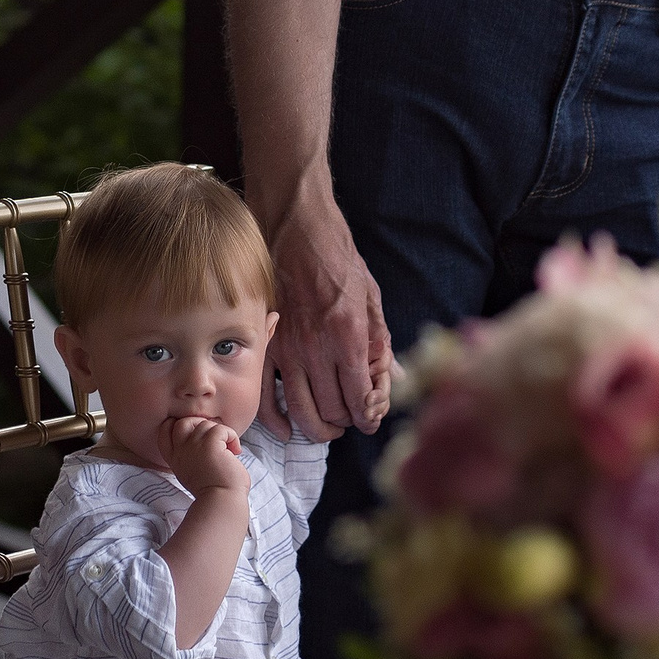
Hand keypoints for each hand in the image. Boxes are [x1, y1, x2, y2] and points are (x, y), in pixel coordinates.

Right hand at [155, 416, 248, 496]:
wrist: (222, 503)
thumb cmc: (213, 491)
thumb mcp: (192, 472)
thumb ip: (190, 454)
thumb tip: (204, 435)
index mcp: (175, 458)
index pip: (165, 431)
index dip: (177, 425)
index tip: (195, 434)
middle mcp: (181, 451)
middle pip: (182, 422)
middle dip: (199, 424)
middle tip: (214, 439)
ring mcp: (194, 447)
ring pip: (204, 424)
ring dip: (220, 433)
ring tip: (228, 449)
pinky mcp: (210, 445)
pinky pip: (221, 429)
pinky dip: (232, 436)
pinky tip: (236, 451)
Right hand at [262, 194, 392, 441]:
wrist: (297, 230)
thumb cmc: (338, 261)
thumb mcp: (371, 299)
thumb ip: (381, 344)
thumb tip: (395, 378)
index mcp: (349, 337)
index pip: (360, 400)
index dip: (368, 417)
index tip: (369, 417)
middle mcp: (316, 349)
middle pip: (333, 410)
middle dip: (345, 422)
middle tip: (350, 417)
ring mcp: (285, 350)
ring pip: (301, 411)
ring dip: (317, 427)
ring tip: (327, 426)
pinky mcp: (262, 346)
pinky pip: (264, 396)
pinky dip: (276, 421)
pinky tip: (288, 429)